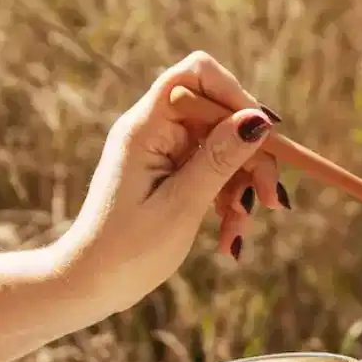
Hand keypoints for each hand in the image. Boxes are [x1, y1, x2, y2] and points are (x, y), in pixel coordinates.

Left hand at [53, 51, 284, 316]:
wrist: (89, 286)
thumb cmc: (126, 251)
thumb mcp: (181, 205)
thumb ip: (219, 159)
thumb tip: (258, 119)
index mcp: (146, 128)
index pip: (198, 75)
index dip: (236, 96)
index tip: (264, 137)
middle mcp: (154, 130)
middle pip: (222, 116)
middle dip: (253, 158)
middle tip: (271, 202)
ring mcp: (163, 152)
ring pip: (226, 148)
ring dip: (243, 189)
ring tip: (238, 232)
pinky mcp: (171, 174)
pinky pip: (215, 173)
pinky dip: (228, 202)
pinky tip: (229, 237)